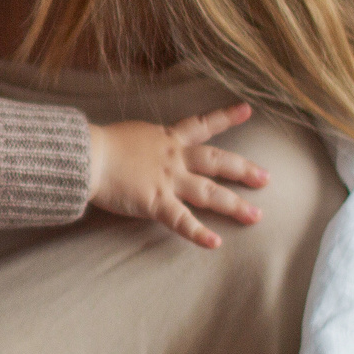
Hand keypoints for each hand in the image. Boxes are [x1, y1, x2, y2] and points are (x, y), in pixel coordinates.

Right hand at [86, 103, 268, 248]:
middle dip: (244, 170)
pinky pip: (181, 220)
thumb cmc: (98, 144)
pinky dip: (199, 232)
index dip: (225, 117)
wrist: (86, 155)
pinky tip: (215, 242)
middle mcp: (174, 158)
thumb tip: (142, 150)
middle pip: (217, 162)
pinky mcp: (156, 202)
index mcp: (166, 138)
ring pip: (209, 192)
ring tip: (256, 217)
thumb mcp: (130, 135)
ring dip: (234, 205)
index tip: (247, 110)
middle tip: (266, 178)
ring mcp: (167, 180)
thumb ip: (144, 144)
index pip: (201, 124)